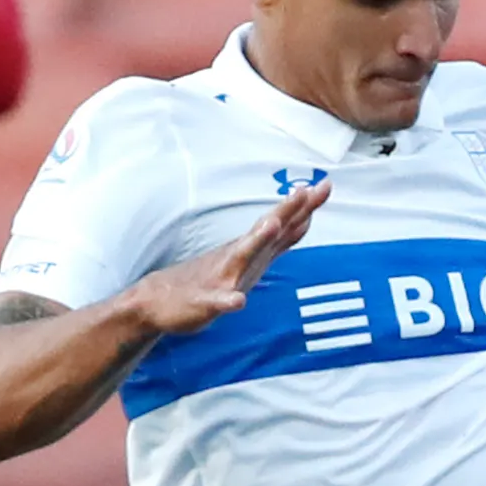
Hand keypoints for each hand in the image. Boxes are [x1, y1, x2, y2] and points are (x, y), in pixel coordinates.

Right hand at [117, 183, 328, 335]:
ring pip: (241, 257)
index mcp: (252, 249)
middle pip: (266, 230)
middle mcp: (239, 257)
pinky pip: (217, 301)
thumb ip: (280, 239)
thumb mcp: (252, 257)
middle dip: (285, 211)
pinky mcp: (204, 301)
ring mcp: (221, 278)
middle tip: (304, 191)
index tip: (325, 185)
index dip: (304, 207)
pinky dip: (228, 300)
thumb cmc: (211, 276)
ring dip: (257, 241)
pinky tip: (238, 301)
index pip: (283, 224)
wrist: (160, 299)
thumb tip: (305, 217)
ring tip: (272, 225)